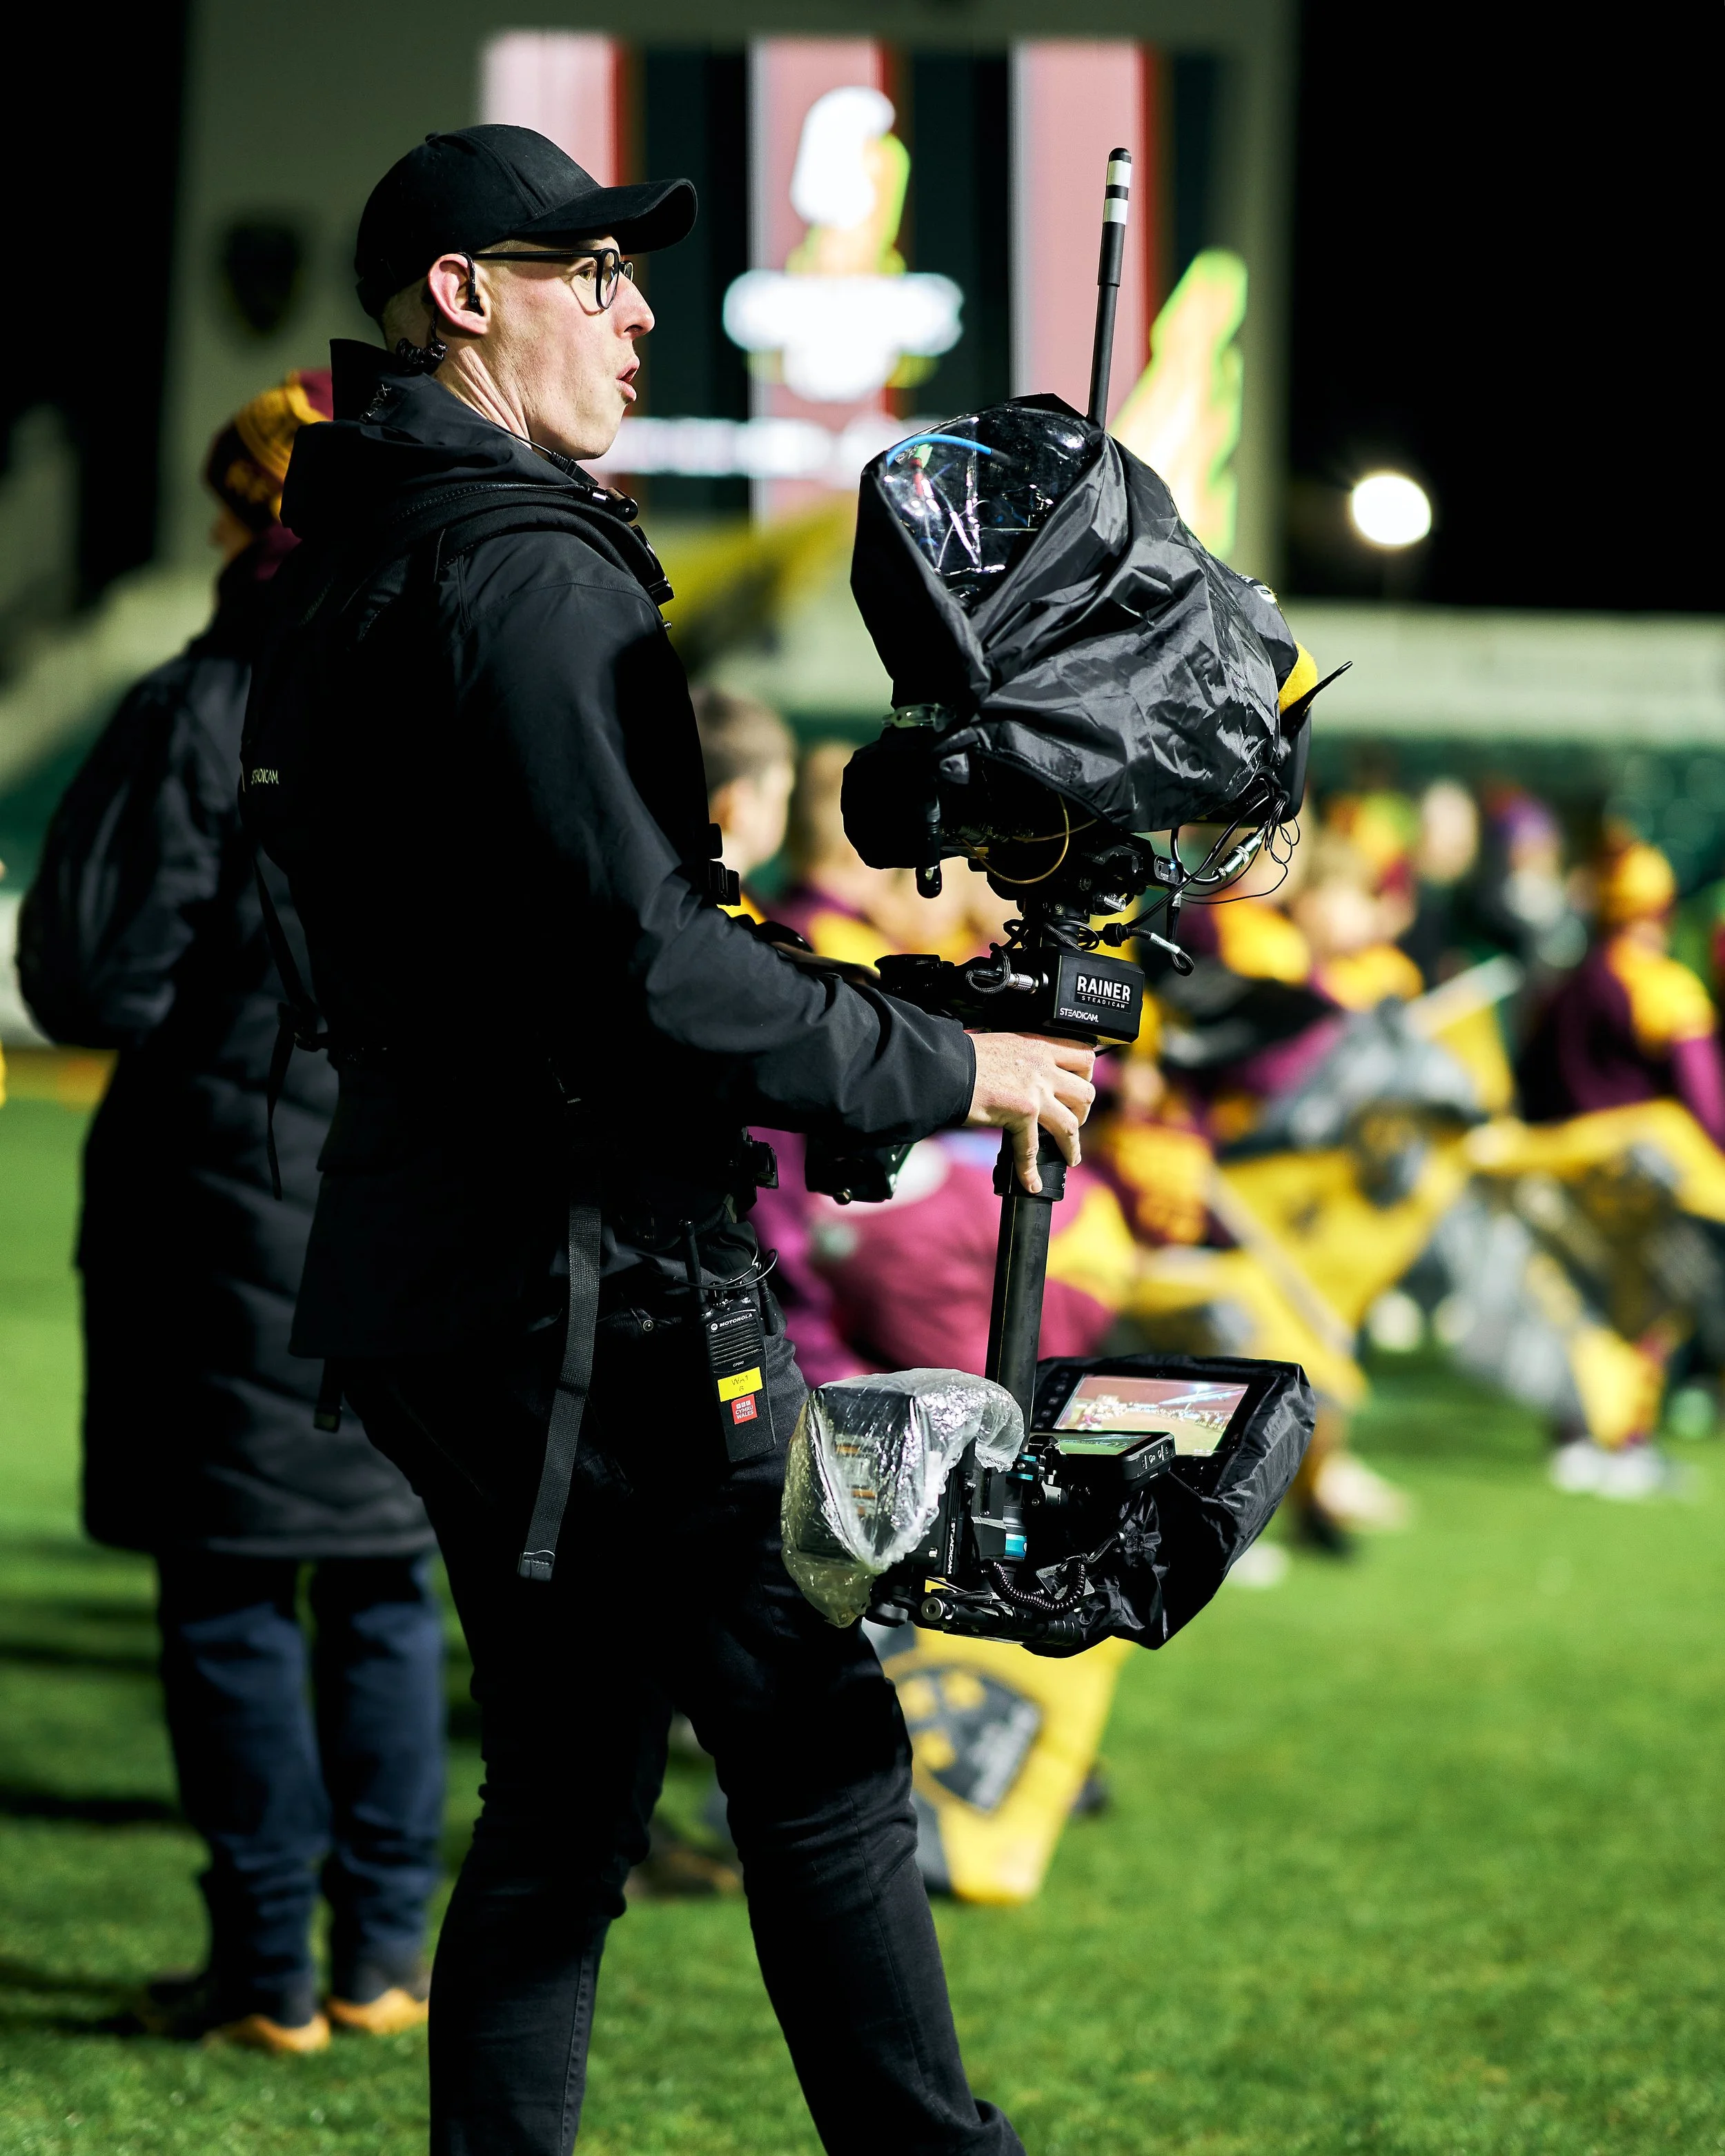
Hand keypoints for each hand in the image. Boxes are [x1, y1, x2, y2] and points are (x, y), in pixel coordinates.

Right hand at [965, 1032, 1096, 1193]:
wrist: (943, 1067)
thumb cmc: (963, 1057)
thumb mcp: (1003, 1045)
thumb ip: (1022, 1058)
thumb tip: (1024, 1075)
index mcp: (1039, 1045)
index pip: (1084, 1055)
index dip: (1086, 1074)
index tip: (1079, 1085)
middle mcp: (1043, 1066)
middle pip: (1086, 1091)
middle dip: (1082, 1111)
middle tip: (1072, 1120)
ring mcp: (1036, 1090)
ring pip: (1071, 1123)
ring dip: (1071, 1143)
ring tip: (1068, 1154)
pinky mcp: (1023, 1112)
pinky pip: (1033, 1149)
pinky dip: (1030, 1171)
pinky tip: (1030, 1182)